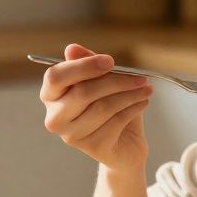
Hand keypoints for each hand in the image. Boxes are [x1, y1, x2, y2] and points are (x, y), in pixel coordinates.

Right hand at [39, 43, 153, 172]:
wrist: (125, 144)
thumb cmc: (109, 106)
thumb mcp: (101, 81)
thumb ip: (87, 63)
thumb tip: (72, 48)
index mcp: (51, 95)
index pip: (56, 77)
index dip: (83, 66)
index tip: (110, 61)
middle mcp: (55, 118)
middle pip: (82, 92)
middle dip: (115, 81)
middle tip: (140, 77)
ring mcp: (72, 136)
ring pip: (103, 107)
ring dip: (130, 95)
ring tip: (146, 89)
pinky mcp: (93, 147)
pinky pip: (116, 121)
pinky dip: (134, 108)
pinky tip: (143, 102)